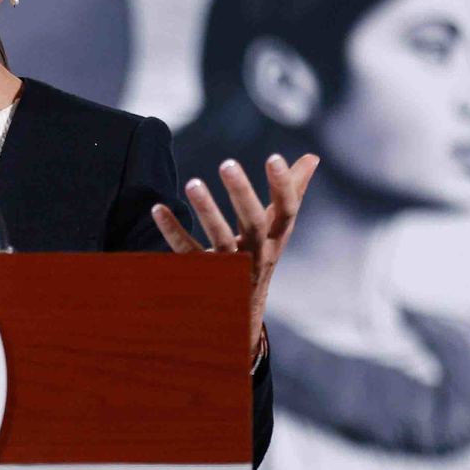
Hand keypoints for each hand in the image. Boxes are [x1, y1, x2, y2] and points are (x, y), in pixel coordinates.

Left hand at [151, 153, 319, 358]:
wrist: (242, 312)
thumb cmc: (261, 254)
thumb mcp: (278, 227)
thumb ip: (293, 191)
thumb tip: (312, 157)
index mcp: (276, 237)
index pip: (287, 210)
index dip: (284, 185)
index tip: (274, 158)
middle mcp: (258, 253)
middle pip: (254, 223)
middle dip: (242, 193)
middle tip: (227, 163)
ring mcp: (231, 266)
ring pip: (220, 239)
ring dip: (207, 210)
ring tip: (192, 183)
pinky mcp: (205, 274)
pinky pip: (187, 252)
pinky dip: (172, 230)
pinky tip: (157, 208)